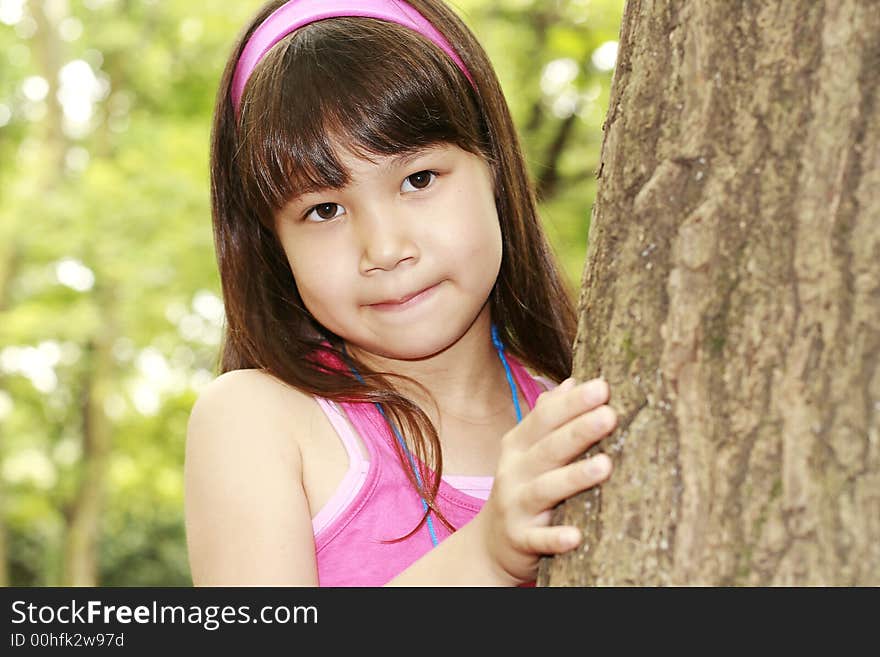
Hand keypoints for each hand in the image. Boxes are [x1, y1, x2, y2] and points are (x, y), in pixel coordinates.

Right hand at [476, 377, 615, 584]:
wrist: (492, 543)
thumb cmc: (522, 487)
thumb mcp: (528, 449)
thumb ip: (548, 417)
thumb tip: (573, 381)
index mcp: (518, 445)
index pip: (545, 419)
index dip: (572, 403)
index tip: (602, 387)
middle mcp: (513, 471)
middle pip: (548, 448)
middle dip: (579, 430)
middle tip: (610, 415)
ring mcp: (515, 506)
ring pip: (545, 490)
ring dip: (574, 478)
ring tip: (605, 465)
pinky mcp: (520, 540)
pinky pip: (539, 540)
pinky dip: (555, 539)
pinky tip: (576, 537)